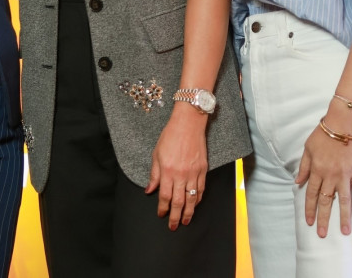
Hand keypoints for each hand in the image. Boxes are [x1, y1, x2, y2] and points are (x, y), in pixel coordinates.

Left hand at [145, 106, 208, 229]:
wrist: (188, 124)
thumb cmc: (170, 136)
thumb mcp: (156, 154)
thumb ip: (154, 174)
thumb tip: (149, 190)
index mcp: (167, 171)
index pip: (164, 196)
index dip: (162, 208)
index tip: (161, 214)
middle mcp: (181, 174)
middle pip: (179, 201)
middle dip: (176, 216)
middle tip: (173, 226)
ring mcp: (193, 173)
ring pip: (192, 198)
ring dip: (189, 212)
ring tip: (186, 221)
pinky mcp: (203, 169)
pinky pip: (201, 189)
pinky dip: (198, 199)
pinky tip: (195, 204)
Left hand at [296, 123, 351, 237]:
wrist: (343, 123)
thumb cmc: (324, 133)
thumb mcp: (308, 148)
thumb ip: (304, 166)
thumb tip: (298, 182)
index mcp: (317, 169)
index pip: (312, 193)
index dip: (310, 208)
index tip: (309, 222)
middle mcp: (330, 175)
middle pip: (326, 200)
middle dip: (323, 218)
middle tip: (322, 234)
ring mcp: (345, 174)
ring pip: (344, 200)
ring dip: (343, 217)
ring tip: (344, 232)